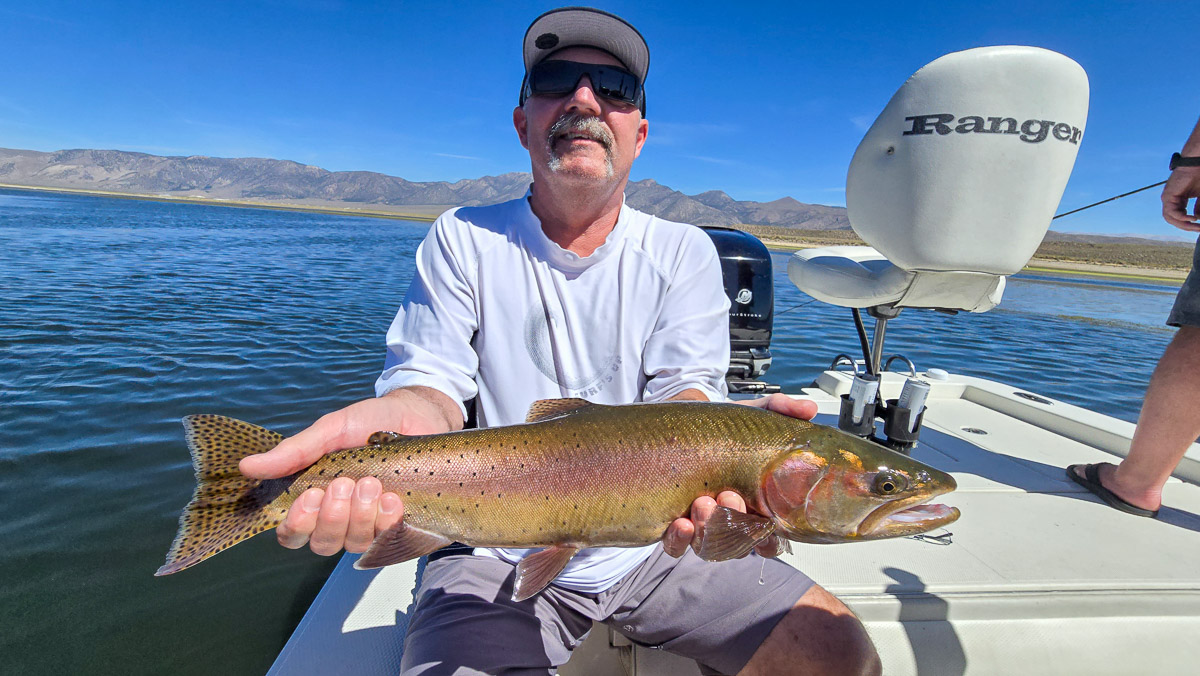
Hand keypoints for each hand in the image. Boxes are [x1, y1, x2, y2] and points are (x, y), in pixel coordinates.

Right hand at [239, 387, 460, 555]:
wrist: (420, 415)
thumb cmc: (372, 423)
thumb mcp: (332, 430)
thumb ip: (296, 452)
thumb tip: (246, 467)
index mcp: (318, 499)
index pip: (293, 534)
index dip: (297, 525)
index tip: (311, 496)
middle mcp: (342, 518)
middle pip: (322, 544)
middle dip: (331, 518)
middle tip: (344, 483)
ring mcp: (372, 525)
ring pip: (354, 543)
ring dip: (360, 516)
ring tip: (371, 483)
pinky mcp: (402, 526)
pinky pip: (388, 539)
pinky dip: (387, 520)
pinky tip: (393, 499)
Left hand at [661, 394, 817, 557]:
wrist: (678, 424)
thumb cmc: (721, 428)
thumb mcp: (753, 415)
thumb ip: (782, 409)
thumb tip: (808, 409)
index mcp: (753, 503)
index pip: (768, 537)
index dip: (771, 540)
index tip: (770, 524)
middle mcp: (727, 519)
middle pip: (739, 543)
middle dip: (736, 526)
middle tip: (729, 497)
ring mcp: (700, 524)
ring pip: (708, 546)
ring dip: (708, 530)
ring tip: (701, 503)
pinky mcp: (671, 525)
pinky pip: (675, 546)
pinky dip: (679, 540)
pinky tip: (680, 524)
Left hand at [1162, 165, 1199, 230]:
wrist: (1196, 164)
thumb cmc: (1199, 176)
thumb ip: (1199, 207)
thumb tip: (1197, 218)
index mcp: (1178, 200)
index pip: (1178, 217)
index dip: (1188, 224)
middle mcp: (1170, 200)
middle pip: (1173, 220)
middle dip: (1186, 227)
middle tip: (1198, 229)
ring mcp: (1167, 198)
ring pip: (1170, 218)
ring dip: (1183, 224)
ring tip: (1196, 225)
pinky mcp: (1168, 195)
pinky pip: (1171, 212)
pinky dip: (1181, 217)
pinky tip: (1192, 218)